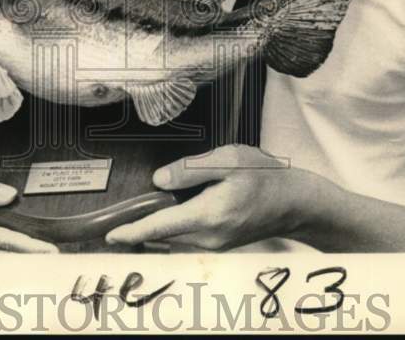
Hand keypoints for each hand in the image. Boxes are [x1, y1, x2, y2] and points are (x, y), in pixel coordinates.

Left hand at [105, 145, 306, 250]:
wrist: (295, 202)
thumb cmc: (264, 177)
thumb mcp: (228, 160)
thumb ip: (190, 169)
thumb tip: (158, 180)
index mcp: (207, 215)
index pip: (160, 227)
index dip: (132, 231)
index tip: (110, 235)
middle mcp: (208, 237)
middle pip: (163, 232)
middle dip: (143, 222)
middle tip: (125, 212)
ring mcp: (214, 244)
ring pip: (174, 234)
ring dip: (161, 222)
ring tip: (160, 203)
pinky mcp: (218, 243)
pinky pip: (188, 233)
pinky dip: (177, 222)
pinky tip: (185, 202)